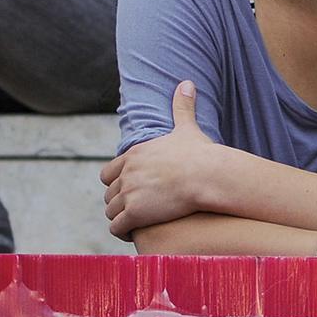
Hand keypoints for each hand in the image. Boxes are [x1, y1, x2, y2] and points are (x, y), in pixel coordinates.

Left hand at [101, 80, 218, 237]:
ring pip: (111, 211)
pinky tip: (133, 234)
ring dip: (120, 218)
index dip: (118, 183)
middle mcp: (126, 172)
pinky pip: (116, 226)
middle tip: (134, 211)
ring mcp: (129, 193)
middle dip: (119, 203)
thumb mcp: (187, 128)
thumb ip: (182, 107)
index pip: (109, 173)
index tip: (131, 191)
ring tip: (134, 225)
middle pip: (109, 193)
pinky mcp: (134, 213)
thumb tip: (187, 83)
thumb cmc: (200, 154)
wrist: (207, 175)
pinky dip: (122, 232)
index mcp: (134, 155)